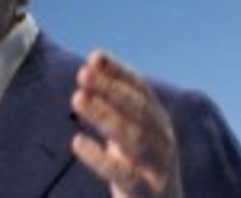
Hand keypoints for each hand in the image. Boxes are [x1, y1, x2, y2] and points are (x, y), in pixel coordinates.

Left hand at [71, 51, 182, 197]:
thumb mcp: (129, 131)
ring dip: (105, 115)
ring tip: (77, 99)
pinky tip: (77, 142)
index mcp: (159, 121)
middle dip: (112, 89)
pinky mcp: (147, 194)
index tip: (94, 56)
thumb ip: (114, 99)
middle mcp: (163, 140)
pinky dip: (100, 157)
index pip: (142, 89)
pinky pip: (124, 174)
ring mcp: (158, 168)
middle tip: (82, 74)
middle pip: (139, 110)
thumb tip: (94, 59)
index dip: (120, 71)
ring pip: (134, 138)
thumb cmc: (139, 166)